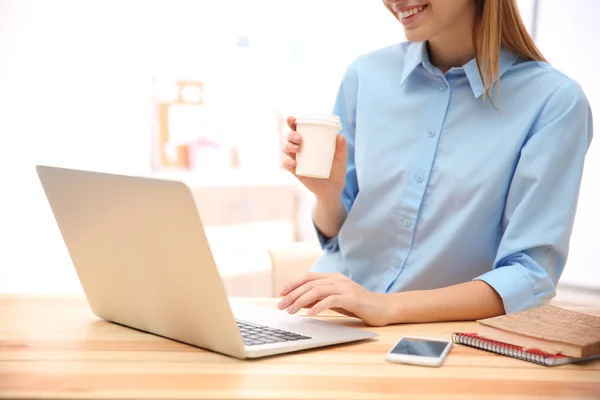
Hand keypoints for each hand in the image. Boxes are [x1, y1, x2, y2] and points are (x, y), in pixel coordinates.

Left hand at [276, 272, 392, 326]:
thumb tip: (300, 301)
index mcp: (333, 278)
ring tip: (291, 311)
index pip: (308, 277)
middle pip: (309, 284)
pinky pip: (331, 300)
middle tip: (281, 306)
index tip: (281, 293)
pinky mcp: (352, 298)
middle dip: (292, 295)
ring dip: (301, 301)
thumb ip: (320, 298)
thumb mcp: (336, 301)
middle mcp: (338, 280)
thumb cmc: (359, 305)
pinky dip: (318, 306)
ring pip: (317, 290)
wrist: (384, 308)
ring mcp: (345, 288)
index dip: (293, 283)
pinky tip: (309, 314)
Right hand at [282, 116, 347, 199]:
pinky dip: (287, 162)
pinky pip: (286, 165)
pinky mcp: (295, 171)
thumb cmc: (336, 169)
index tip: (292, 118)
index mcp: (309, 140)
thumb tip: (340, 136)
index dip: (292, 122)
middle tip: (300, 138)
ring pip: (286, 148)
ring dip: (289, 146)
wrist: (333, 188)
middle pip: (289, 137)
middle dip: (291, 134)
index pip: (298, 128)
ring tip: (298, 149)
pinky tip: (293, 163)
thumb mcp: (341, 157)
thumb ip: (342, 147)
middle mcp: (300, 148)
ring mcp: (296, 159)